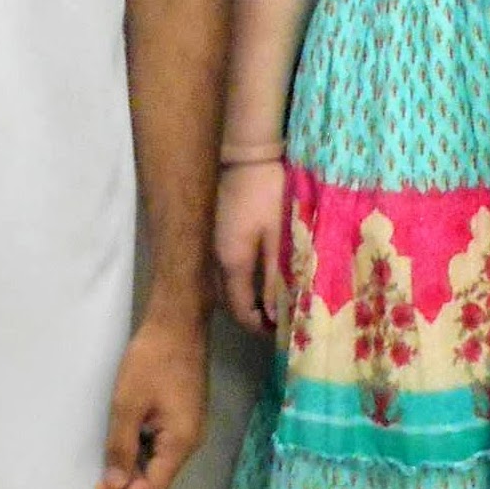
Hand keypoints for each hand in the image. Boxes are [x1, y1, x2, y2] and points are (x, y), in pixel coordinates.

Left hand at [98, 314, 207, 488]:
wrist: (178, 323)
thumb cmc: (151, 360)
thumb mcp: (127, 404)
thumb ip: (121, 446)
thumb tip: (115, 485)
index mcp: (181, 442)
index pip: (154, 488)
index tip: (99, 484)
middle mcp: (191, 441)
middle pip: (158, 477)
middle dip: (128, 479)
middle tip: (99, 468)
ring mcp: (190, 428)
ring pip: (159, 460)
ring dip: (133, 461)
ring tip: (108, 448)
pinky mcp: (185, 416)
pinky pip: (163, 443)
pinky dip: (142, 445)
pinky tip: (124, 432)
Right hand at [215, 158, 285, 335]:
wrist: (244, 155)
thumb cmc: (267, 192)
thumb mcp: (279, 235)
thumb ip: (277, 275)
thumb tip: (276, 313)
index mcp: (232, 261)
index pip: (240, 310)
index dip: (258, 327)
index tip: (280, 333)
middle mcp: (213, 259)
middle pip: (226, 303)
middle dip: (249, 317)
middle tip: (276, 322)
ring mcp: (208, 246)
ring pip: (220, 288)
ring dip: (241, 301)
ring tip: (268, 304)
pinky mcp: (212, 234)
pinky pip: (220, 271)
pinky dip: (235, 284)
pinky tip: (254, 280)